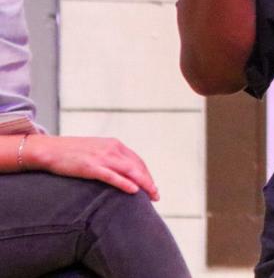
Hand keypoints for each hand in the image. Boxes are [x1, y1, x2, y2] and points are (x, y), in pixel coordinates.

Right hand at [24, 135, 158, 199]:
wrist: (49, 149)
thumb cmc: (70, 152)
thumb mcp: (95, 150)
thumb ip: (108, 158)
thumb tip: (119, 171)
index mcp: (114, 145)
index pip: (137, 161)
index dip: (146, 174)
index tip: (152, 186)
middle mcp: (112, 149)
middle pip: (138, 166)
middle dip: (149, 182)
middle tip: (156, 196)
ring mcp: (102, 158)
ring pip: (130, 171)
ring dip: (144, 184)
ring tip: (151, 196)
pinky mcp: (91, 167)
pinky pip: (112, 176)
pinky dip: (125, 183)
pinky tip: (134, 191)